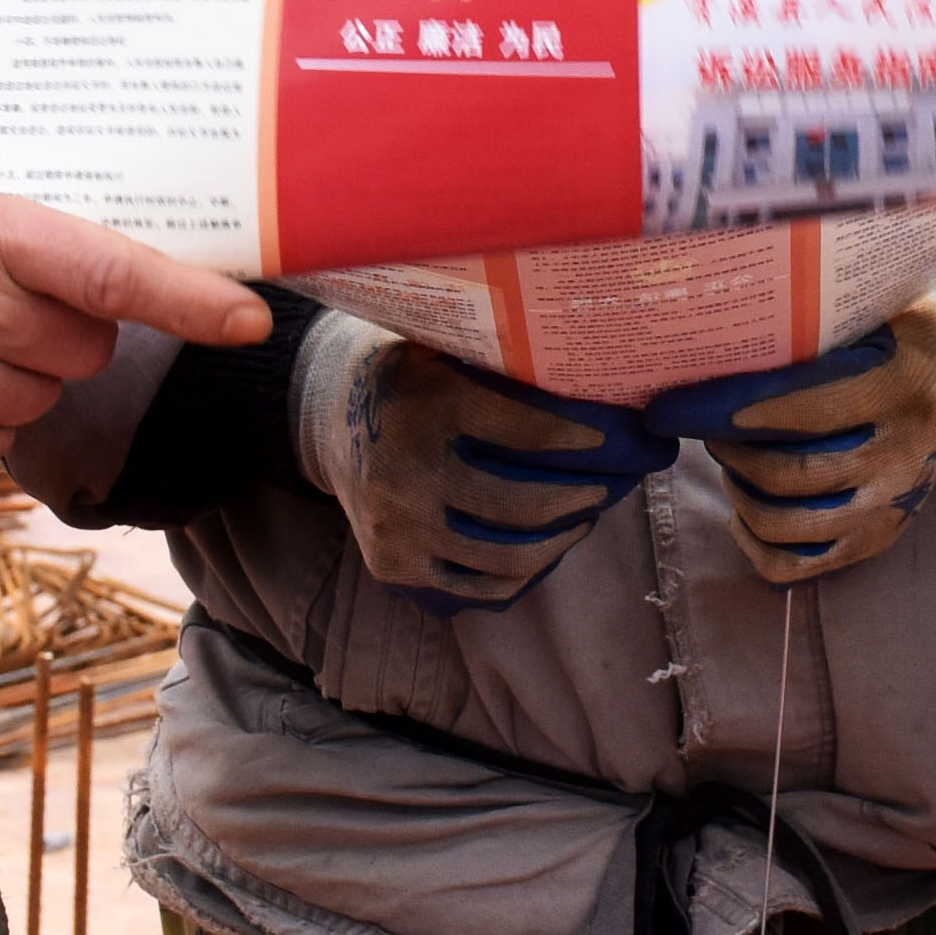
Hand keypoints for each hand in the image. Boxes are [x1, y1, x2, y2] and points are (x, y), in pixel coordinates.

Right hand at [311, 319, 664, 612]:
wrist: (325, 416)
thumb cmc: (406, 377)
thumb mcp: (438, 349)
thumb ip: (493, 364)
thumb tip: (584, 375)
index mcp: (427, 404)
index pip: (523, 430)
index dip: (576, 438)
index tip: (610, 440)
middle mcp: (406, 470)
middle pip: (520, 506)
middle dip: (576, 500)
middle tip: (600, 490)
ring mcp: (396, 525)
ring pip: (503, 558)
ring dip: (555, 543)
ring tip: (577, 522)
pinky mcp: (391, 562)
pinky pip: (473, 586)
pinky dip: (515, 573)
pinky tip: (537, 552)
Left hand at [689, 284, 935, 585]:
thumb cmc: (894, 337)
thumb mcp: (871, 314)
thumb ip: (817, 331)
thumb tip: (721, 345)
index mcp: (904, 388)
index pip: (809, 411)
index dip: (740, 412)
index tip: (686, 408)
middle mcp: (904, 456)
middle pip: (789, 474)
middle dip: (731, 453)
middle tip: (707, 428)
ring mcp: (892, 508)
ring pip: (785, 524)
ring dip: (738, 493)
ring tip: (729, 462)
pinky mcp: (877, 542)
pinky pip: (796, 566)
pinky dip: (754, 543)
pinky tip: (742, 511)